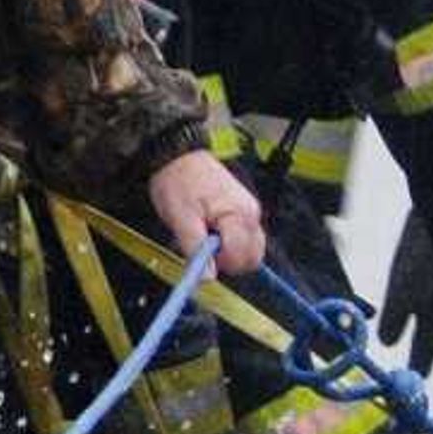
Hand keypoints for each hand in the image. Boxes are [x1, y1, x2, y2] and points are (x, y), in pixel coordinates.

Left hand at [146, 148, 264, 277]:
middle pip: (253, 258)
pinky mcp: (244, 210)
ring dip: (230, 253)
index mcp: (239, 216)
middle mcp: (251, 215)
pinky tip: (212, 232)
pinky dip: (231, 243)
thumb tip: (207, 277)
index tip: (200, 257)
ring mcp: (250, 212)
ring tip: (206, 238)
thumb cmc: (178, 182)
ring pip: (251, 250)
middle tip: (204, 251)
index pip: (241, 258)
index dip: (219, 264)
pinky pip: (245, 238)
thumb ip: (196, 249)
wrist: (179, 156)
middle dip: (229, 261)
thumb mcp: (180, 218)